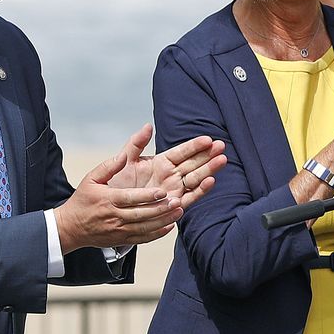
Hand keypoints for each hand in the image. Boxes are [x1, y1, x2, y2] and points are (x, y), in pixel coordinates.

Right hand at [56, 125, 186, 249]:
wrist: (71, 228)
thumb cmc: (83, 200)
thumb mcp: (91, 179)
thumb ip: (108, 166)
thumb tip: (123, 155)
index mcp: (107, 200)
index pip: (130, 198)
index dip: (147, 196)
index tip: (162, 191)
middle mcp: (114, 217)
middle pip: (141, 214)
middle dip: (160, 208)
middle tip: (177, 201)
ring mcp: (118, 230)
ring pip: (144, 227)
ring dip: (163, 221)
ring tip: (178, 212)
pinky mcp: (122, 240)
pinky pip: (142, 239)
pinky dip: (157, 234)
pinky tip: (170, 226)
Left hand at [108, 125, 227, 211]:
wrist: (111, 207)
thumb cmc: (116, 183)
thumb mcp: (125, 160)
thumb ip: (136, 143)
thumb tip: (148, 126)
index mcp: (161, 162)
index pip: (182, 152)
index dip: (195, 146)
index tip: (208, 139)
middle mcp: (171, 175)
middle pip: (194, 163)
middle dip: (208, 155)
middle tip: (222, 145)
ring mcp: (175, 189)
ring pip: (196, 178)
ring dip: (209, 169)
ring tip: (222, 160)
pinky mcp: (174, 204)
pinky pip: (190, 196)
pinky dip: (201, 189)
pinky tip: (211, 180)